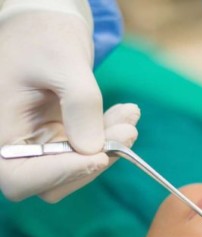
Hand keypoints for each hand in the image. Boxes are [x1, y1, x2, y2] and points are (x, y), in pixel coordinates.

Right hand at [0, 1, 118, 201]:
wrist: (48, 27)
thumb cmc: (45, 37)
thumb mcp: (64, 61)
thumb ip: (80, 104)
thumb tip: (93, 149)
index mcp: (0, 129)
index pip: (19, 176)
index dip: (59, 174)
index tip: (99, 156)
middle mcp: (17, 145)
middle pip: (54, 183)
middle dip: (95, 160)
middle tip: (127, 131)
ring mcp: (41, 146)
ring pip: (78, 169)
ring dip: (109, 148)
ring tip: (128, 117)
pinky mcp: (63, 141)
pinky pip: (91, 153)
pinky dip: (111, 137)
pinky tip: (126, 114)